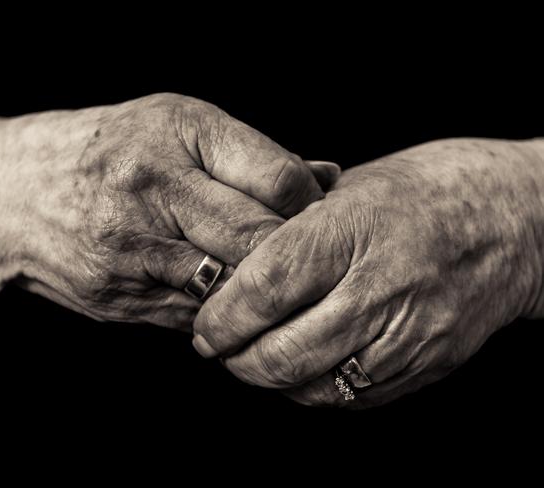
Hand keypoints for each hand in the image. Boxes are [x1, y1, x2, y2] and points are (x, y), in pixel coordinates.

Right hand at [0, 93, 337, 331]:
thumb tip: (328, 176)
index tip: (313, 214)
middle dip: (291, 254)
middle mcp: (154, 190)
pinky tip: (220, 293)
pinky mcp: (119, 297)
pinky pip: (195, 314)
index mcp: (176, 133)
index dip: (310, 205)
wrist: (8, 194)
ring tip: (266, 279)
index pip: (279, 181)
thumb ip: (251, 154)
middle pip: (259, 241)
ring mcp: (134, 251)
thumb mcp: (173, 125)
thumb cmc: (105, 149)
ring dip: (257, 288)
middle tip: (304, 257)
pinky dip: (220, 308)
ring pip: (231, 288)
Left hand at [193, 138, 543, 406]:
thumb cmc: (421, 193)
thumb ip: (289, 230)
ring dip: (269, 379)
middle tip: (219, 347)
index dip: (221, 317)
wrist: (510, 221)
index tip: (204, 326)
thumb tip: (229, 269)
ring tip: (254, 357)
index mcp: (350, 229)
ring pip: (313, 386)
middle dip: (235, 360)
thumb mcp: (348, 188)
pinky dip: (313, 390)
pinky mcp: (426, 365)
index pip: (264, 288)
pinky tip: (302, 366)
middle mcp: (380, 286)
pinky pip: (352, 397)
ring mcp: (408, 333)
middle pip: (282, 352)